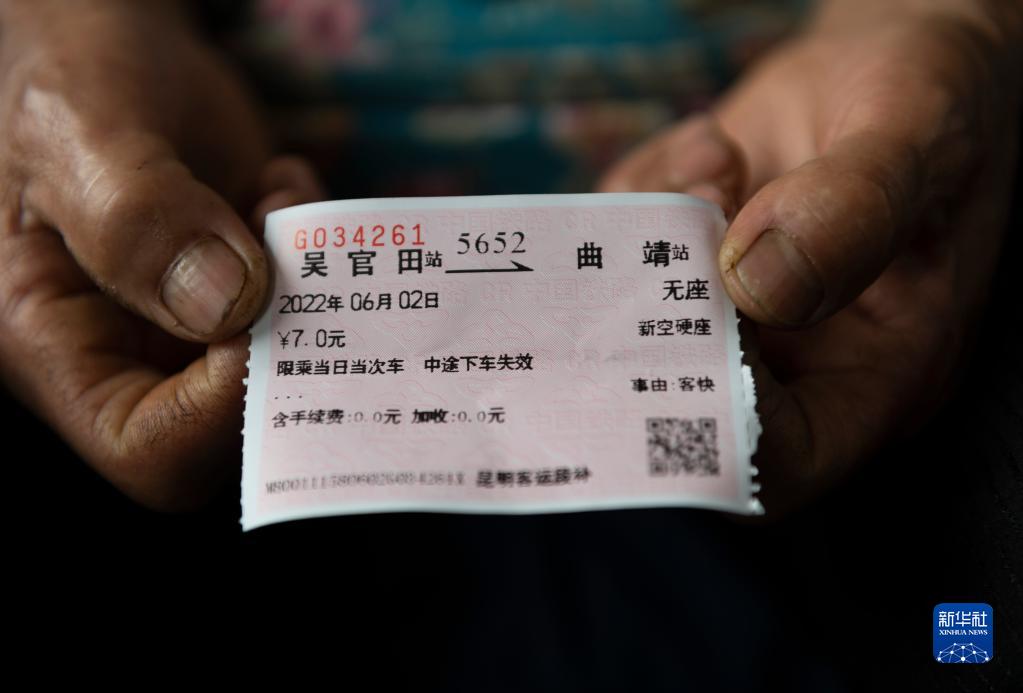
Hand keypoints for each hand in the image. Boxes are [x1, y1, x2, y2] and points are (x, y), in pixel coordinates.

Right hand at [0, 1, 322, 510]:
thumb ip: (135, 216)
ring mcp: (197, 322)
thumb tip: (230, 304)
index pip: (151, 449)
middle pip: (235, 424)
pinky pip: (313, 305)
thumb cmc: (65, 70)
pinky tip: (283, 182)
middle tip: (295, 246)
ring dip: (314, 288)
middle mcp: (133, 351)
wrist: (107, 40)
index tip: (263, 307)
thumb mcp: (78, 128)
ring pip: (290, 364)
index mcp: (58, 345)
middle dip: (291, 344)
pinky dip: (321, 250)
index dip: (225, 410)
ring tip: (276, 194)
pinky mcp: (247, 285)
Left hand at [598, 4, 1020, 512]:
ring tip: (718, 159)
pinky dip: (641, 192)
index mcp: (873, 371)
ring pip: (628, 317)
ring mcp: (727, 310)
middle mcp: (789, 357)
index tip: (705, 305)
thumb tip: (757, 280)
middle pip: (682, 395)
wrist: (891, 52)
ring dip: (651, 232)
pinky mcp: (682, 259)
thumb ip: (853, 209)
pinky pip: (617, 250)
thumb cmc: (933, 96)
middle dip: (661, 307)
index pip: (778, 457)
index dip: (719, 415)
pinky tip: (706, 146)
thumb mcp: (918, 137)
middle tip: (689, 214)